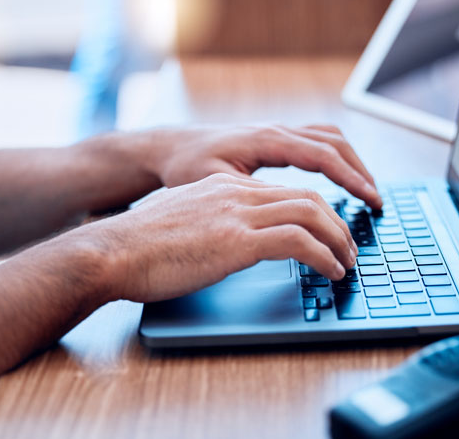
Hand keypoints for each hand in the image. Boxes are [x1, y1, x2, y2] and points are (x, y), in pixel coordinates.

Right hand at [84, 173, 357, 302]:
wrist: (112, 251)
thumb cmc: (140, 247)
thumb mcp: (183, 223)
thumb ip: (211, 223)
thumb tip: (227, 242)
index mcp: (224, 186)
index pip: (285, 192)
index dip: (315, 213)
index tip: (327, 234)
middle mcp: (235, 192)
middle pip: (307, 198)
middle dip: (336, 225)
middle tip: (347, 249)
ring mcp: (237, 213)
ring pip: (311, 214)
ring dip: (337, 240)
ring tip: (346, 263)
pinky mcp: (237, 240)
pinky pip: (299, 242)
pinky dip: (323, 256)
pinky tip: (330, 272)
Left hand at [139, 124, 381, 207]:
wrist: (171, 148)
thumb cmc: (186, 166)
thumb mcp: (215, 183)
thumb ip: (253, 193)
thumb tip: (289, 212)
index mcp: (267, 140)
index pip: (323, 156)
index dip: (350, 178)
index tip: (371, 199)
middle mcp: (277, 131)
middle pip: (334, 143)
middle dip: (360, 171)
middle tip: (377, 201)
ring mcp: (277, 132)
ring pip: (328, 139)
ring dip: (351, 162)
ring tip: (366, 190)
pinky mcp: (274, 140)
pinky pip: (316, 141)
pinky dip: (335, 157)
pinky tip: (339, 177)